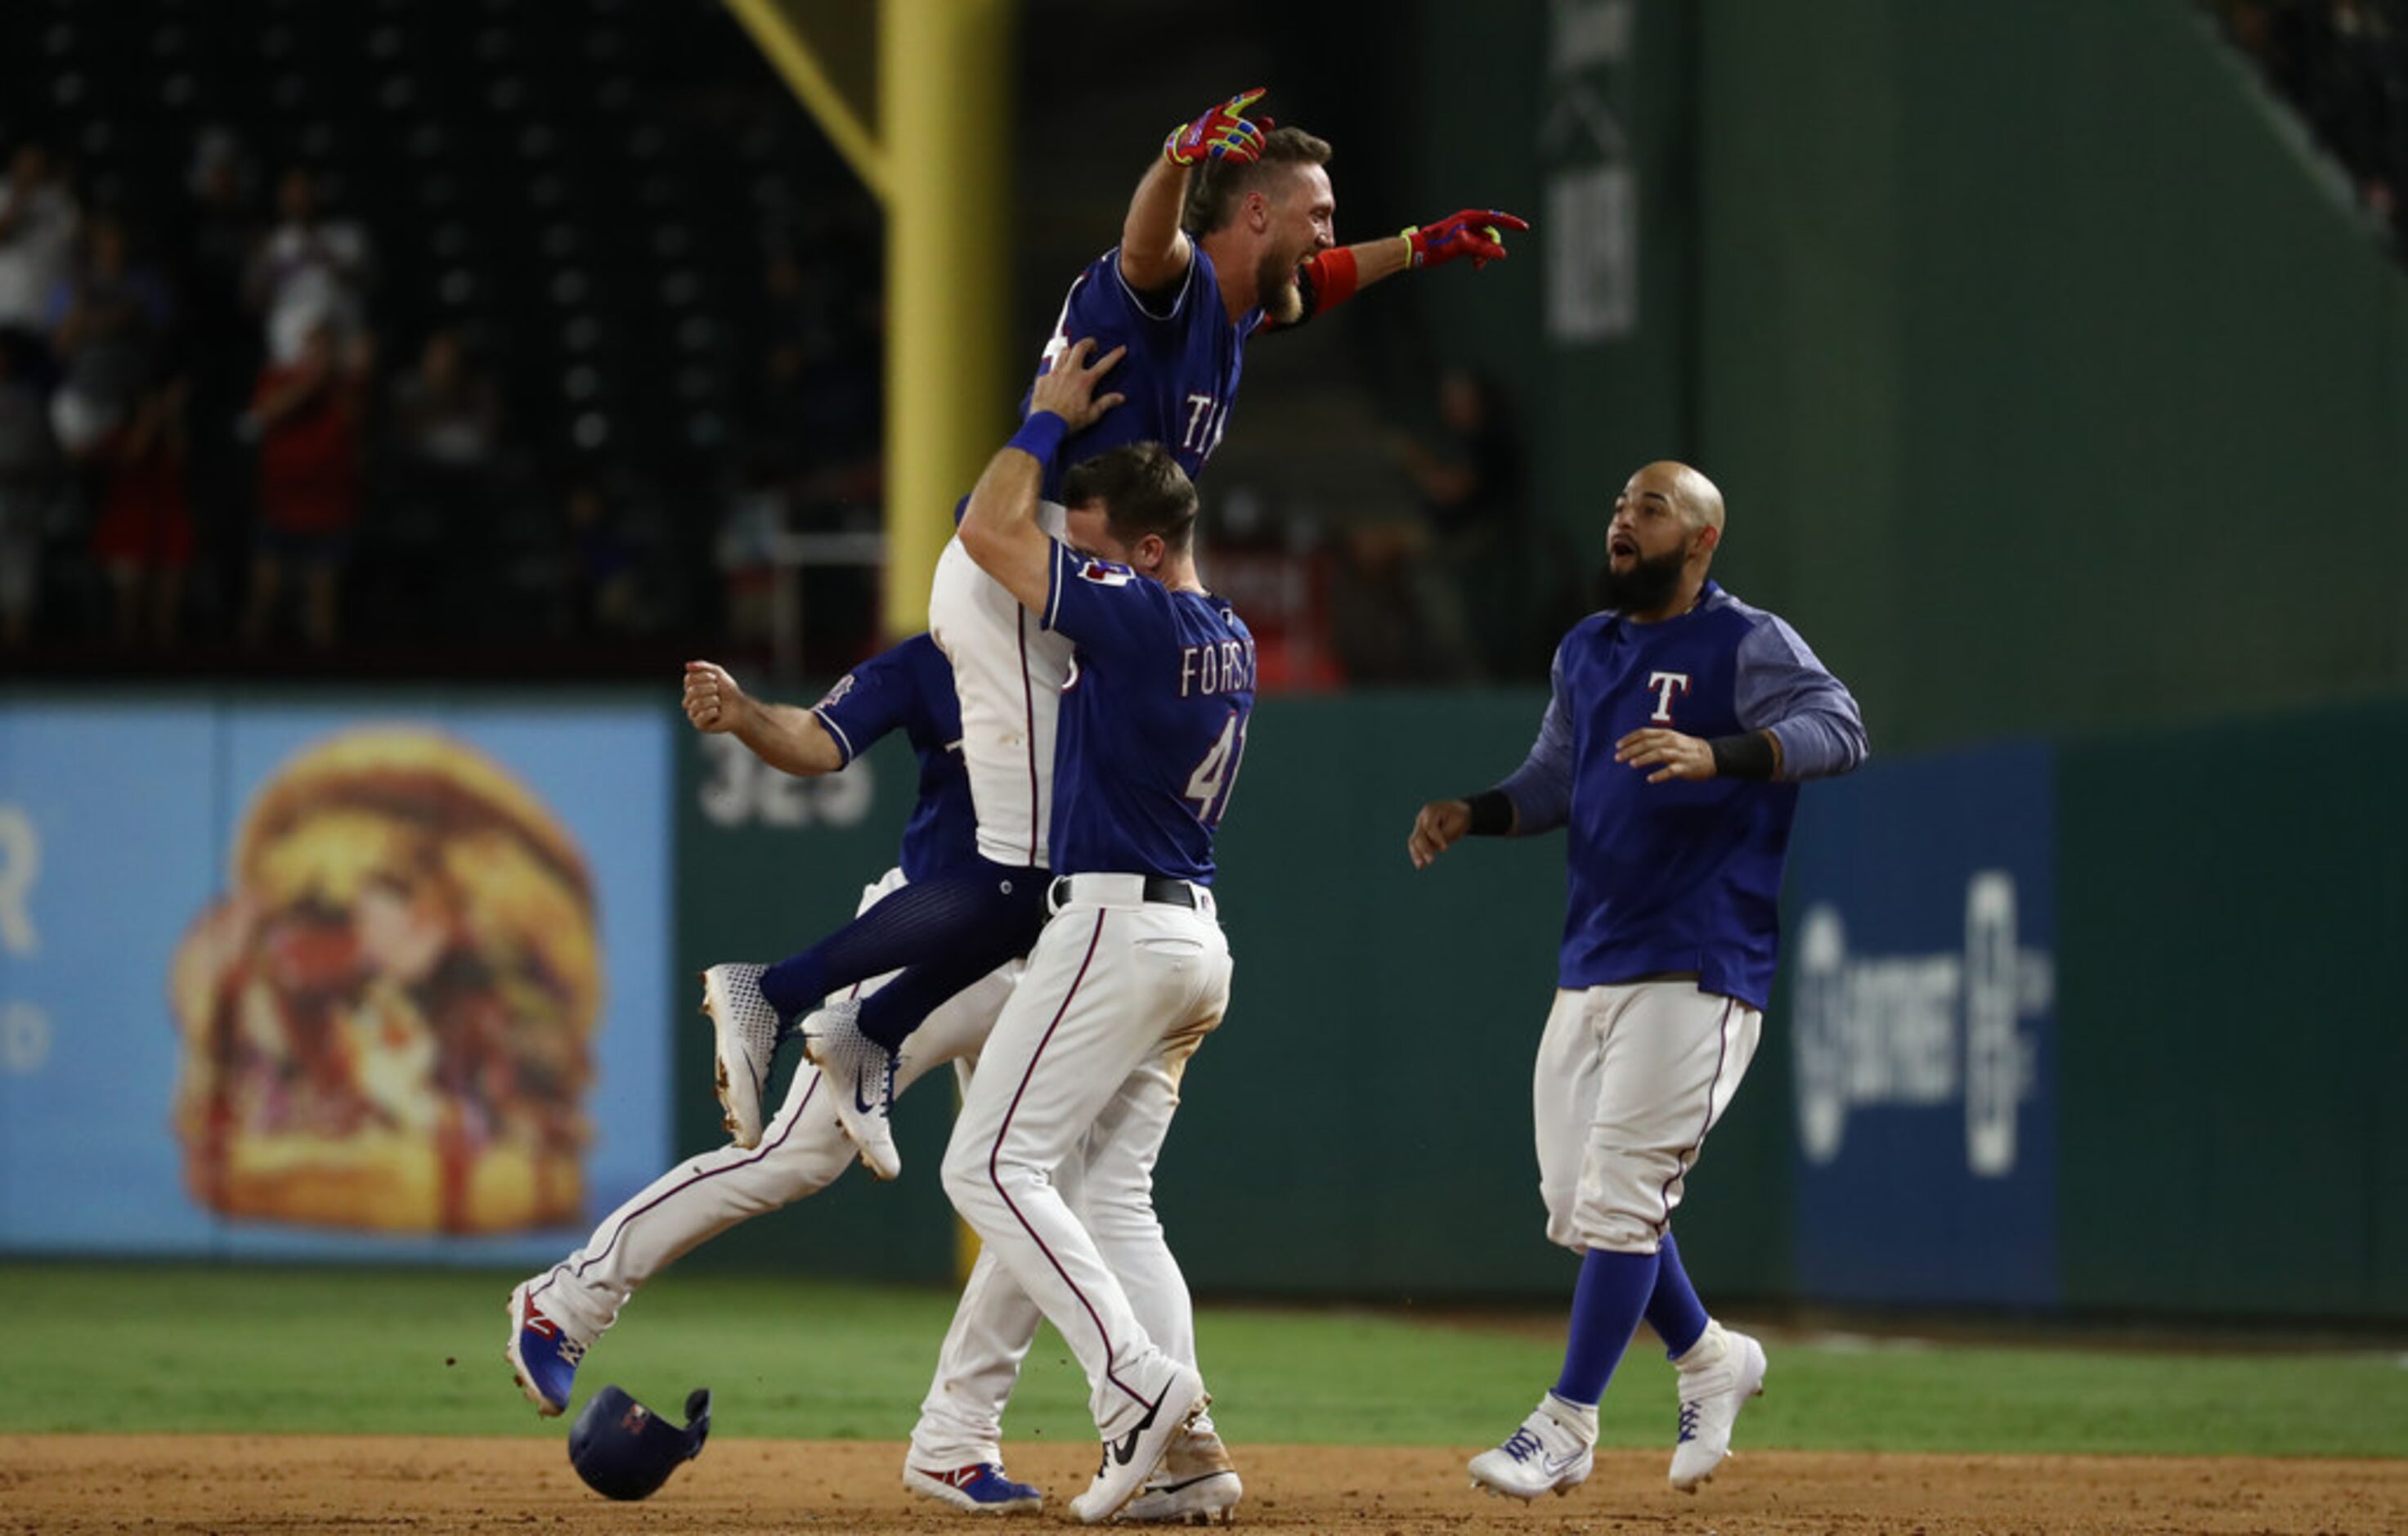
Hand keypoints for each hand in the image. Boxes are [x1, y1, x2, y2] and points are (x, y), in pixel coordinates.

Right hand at [683, 660, 748, 733]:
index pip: (689, 679)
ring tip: (719, 703)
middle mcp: (689, 700)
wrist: (740, 707)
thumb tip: (687, 665)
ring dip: (713, 701)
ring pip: (697, 704)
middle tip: (718, 692)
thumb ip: (702, 666)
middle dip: (710, 689)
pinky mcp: (699, 724)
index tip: (715, 679)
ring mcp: (693, 713)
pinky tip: (718, 712)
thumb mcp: (717, 673)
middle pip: (692, 691)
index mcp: (690, 688)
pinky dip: (712, 712)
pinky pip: (701, 716)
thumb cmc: (728, 691)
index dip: (704, 677)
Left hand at [1029, 337, 1127, 431]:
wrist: (1046, 425)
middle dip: (1088, 342)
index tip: (1120, 349)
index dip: (1115, 355)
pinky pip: (1050, 367)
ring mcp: (1055, 373)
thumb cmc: (1068, 421)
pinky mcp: (1043, 378)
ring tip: (1073, 356)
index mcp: (1085, 381)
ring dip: (1070, 352)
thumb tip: (1119, 398)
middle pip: (1080, 347)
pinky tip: (1057, 375)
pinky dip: (1055, 368)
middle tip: (1091, 346)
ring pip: (1063, 352)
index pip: (1104, 364)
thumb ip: (1106, 403)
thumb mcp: (1091, 414)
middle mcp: (1070, 373)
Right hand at [1163, 89, 1270, 166]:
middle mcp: (1215, 119)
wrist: (1181, 147)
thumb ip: (1250, 125)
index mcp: (1220, 112)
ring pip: (1234, 139)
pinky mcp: (1205, 145)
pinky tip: (1246, 158)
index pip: (1237, 102)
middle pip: (1240, 125)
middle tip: (1262, 145)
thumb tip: (1271, 121)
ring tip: (1255, 156)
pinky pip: (1225, 149)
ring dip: (1247, 148)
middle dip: (1253, 135)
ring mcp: (1209, 132)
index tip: (1262, 91)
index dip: (1249, 97)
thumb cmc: (1208, 135)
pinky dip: (1237, 154)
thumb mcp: (1228, 128)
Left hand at [1403, 208, 1530, 270]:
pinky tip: (1475, 264)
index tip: (1525, 228)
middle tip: (1482, 260)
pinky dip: (1478, 256)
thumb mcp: (1462, 247)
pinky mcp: (1461, 242)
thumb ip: (1482, 248)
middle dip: (1491, 247)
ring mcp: (1465, 232)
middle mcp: (1468, 223)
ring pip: (1484, 243)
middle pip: (1490, 233)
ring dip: (1484, 254)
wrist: (1417, 251)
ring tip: (1477, 264)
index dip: (1510, 223)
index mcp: (1468, 218)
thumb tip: (1502, 253)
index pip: (1495, 218)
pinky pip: (1477, 248)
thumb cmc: (1436, 246)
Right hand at [1407, 798, 1471, 869]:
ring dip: (1417, 854)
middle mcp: (1421, 818)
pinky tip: (1420, 866)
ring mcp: (1419, 827)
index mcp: (1430, 811)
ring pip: (1414, 842)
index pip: (1429, 827)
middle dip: (1424, 849)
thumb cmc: (1458, 818)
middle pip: (1418, 835)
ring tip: (1420, 866)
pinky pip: (1416, 846)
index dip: (1436, 839)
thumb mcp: (1456, 823)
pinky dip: (1418, 855)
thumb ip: (1444, 834)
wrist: (1458, 813)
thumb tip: (1435, 848)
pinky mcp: (1421, 836)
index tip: (1445, 849)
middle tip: (1431, 861)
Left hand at [1615, 728, 1714, 783]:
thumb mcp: (1672, 739)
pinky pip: (1671, 770)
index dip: (1629, 739)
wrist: (1713, 755)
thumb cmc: (1687, 748)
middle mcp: (1672, 742)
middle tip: (1618, 757)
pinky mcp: (1685, 767)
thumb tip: (1633, 745)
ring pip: (1659, 754)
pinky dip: (1660, 774)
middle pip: (1648, 743)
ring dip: (1644, 758)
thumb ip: (1655, 740)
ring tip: (1631, 764)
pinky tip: (1650, 779)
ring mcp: (1679, 754)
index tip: (1618, 746)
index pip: (1644, 733)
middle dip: (1631, 750)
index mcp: (1667, 734)